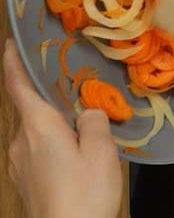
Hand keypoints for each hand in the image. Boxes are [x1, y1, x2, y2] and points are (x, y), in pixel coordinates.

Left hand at [3, 38, 122, 217]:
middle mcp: (21, 142)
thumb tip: (87, 112)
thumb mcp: (100, 151)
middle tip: (74, 84)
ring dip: (54, 120)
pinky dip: (53, 138)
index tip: (11, 42)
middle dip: (48, 94)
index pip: (18, 86)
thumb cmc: (84, 194)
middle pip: (30, 107)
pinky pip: (38, 146)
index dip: (12, 62)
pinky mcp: (26, 179)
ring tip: (82, 120)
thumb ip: (94, 121)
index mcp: (38, 128)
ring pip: (36, 129)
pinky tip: (76, 149)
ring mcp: (20, 163)